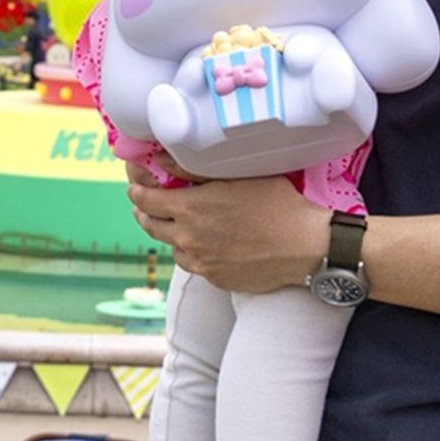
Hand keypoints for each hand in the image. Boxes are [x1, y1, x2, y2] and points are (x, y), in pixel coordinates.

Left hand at [127, 169, 329, 292]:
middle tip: (145, 205)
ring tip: (176, 225)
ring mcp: (201, 262)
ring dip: (170, 234)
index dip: (136, 191)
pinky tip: (204, 244)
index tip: (135, 187)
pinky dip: (193, 253)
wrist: (304, 247)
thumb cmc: (276, 204)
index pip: (145, 200)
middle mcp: (188, 238)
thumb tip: (161, 161)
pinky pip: (194, 265)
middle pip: (150, 226)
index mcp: (190, 208)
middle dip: (144, 213)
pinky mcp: (215, 279)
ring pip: (172, 248)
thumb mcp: (236, 175)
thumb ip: (193, 170)